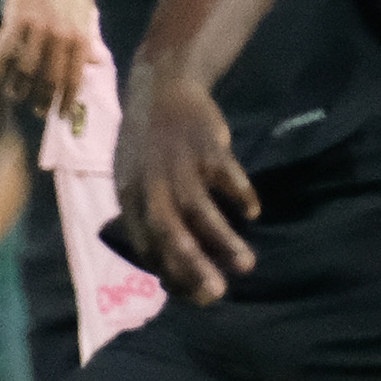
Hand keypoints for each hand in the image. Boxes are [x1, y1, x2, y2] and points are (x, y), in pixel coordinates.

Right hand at [0, 0, 100, 126]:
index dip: (66, 100)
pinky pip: (4, 49)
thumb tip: (94, 62)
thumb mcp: (86, 14)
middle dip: (42, 100)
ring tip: (15, 95)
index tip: (61, 116)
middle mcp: (60, 36)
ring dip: (19, 87)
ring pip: (25, 68)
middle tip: (37, 110)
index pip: (73, 78)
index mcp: (80, 37)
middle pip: (48, 78)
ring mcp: (37, 28)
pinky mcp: (17, 19)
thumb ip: (88, 39)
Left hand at [113, 66, 258, 304]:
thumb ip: (143, 216)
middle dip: (193, 266)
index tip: (195, 294)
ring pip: (200, 209)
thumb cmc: (147, 144)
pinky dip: (240, 195)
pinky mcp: (206, 145)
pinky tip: (252, 212)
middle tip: (216, 294)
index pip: (145, 244)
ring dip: (223, 240)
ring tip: (246, 265)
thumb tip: (164, 264)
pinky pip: (226, 176)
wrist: (161, 87)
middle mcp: (150, 183)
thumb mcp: (130, 178)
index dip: (169, 271)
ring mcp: (179, 163)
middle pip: (169, 232)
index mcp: (128, 195)